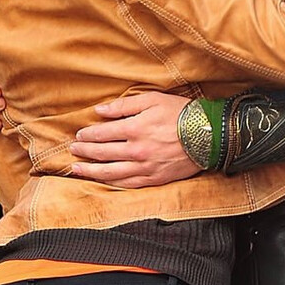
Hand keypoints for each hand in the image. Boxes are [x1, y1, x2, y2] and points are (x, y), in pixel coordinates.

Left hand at [70, 91, 200, 185]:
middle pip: (102, 153)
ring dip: (91, 171)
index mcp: (135, 128)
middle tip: (73, 150)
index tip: (80, 135)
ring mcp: (146, 167)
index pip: (102, 133)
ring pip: (111, 173)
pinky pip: (128, 184)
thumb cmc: (182, 113)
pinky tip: (101, 181)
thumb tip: (100, 111)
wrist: (210, 135)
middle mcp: (137, 150)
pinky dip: (111, 183)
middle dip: (84, 152)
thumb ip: (124, 106)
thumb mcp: (153, 100)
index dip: (88, 135)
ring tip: (77, 169)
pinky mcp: (155, 179)